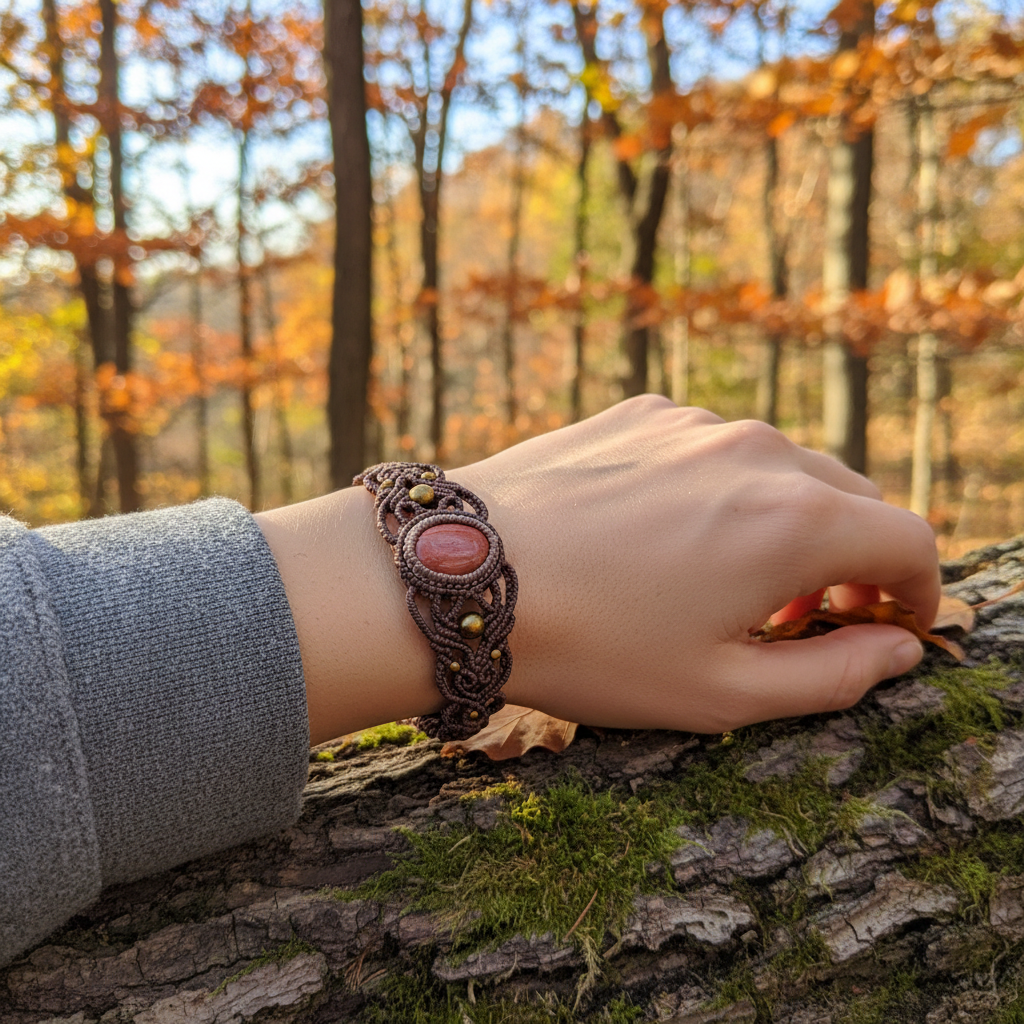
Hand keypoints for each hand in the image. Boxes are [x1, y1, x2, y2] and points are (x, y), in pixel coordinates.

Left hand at [258, 396, 939, 742]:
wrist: (457, 576)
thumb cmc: (587, 646)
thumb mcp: (720, 692)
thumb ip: (834, 677)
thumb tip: (899, 651)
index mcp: (793, 520)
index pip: (910, 542)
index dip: (921, 593)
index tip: (899, 628)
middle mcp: (757, 450)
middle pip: (852, 500)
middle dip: (856, 563)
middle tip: (815, 621)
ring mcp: (693, 422)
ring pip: (783, 468)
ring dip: (788, 524)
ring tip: (734, 587)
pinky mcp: (639, 414)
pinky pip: (714, 448)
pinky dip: (725, 491)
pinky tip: (670, 540)